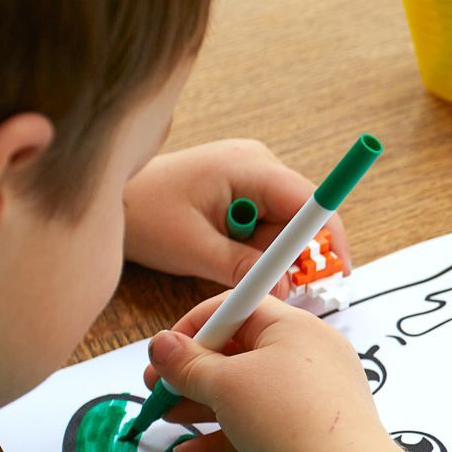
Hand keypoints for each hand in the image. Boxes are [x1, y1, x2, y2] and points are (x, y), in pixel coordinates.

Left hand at [122, 139, 352, 294]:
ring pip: (283, 224)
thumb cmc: (145, 213)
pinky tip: (227, 253)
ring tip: (227, 262)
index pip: (307, 200)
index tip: (338, 270)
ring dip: (268, 253)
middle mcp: (257, 163)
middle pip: (300, 215)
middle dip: (292, 254)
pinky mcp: (243, 188)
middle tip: (274, 287)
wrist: (113, 196)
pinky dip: (257, 246)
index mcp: (248, 166)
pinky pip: (267, 222)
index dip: (328, 237)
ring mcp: (251, 174)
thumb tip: (283, 287)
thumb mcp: (193, 248)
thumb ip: (242, 267)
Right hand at [140, 293, 391, 451]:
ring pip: (248, 391)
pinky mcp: (312, 429)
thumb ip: (187, 364)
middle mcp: (307, 352)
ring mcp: (313, 393)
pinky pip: (264, 422)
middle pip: (239, 352)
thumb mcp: (225, 385)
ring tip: (168, 418)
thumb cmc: (286, 416)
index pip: (236, 308)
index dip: (194, 327)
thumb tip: (160, 343)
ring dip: (204, 403)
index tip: (163, 353)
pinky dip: (230, 433)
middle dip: (193, 372)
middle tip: (156, 390)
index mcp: (292, 326)